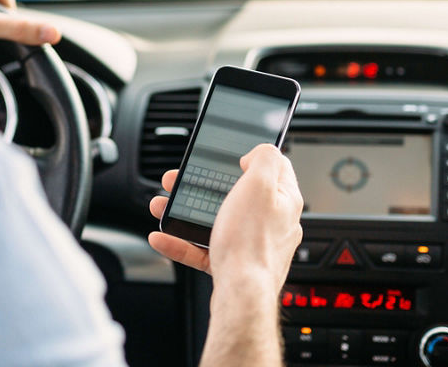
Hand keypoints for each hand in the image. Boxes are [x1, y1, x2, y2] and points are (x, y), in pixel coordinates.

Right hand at [148, 144, 303, 294]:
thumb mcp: (260, 184)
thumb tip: (259, 153)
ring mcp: (252, 244)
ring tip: (163, 206)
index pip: (276, 167)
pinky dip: (182, 241)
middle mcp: (272, 222)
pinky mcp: (234, 264)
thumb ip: (265, 158)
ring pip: (216, 220)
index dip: (251, 156)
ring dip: (185, 211)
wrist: (241, 294)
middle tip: (181, 181)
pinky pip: (204, 248)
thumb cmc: (251, 243)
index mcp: (284, 200)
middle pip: (236, 194)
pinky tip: (163, 237)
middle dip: (203, 185)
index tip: (229, 155)